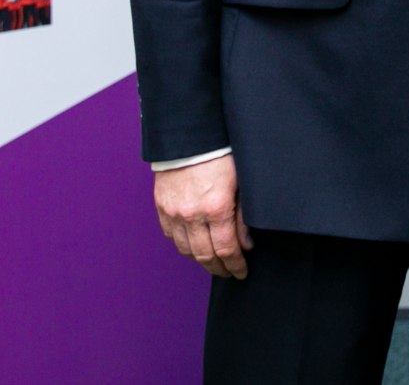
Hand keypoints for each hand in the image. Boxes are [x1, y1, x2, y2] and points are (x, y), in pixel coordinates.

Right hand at [153, 154, 252, 278]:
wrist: (190, 135)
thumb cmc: (220, 153)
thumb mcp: (241, 183)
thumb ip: (243, 217)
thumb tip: (246, 244)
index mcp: (216, 208)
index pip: (227, 250)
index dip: (236, 266)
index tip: (241, 272)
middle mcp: (192, 215)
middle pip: (205, 256)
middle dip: (219, 268)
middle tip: (229, 272)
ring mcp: (174, 212)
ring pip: (186, 250)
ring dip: (201, 260)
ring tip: (213, 262)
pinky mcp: (162, 207)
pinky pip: (171, 236)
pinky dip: (183, 245)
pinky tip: (194, 246)